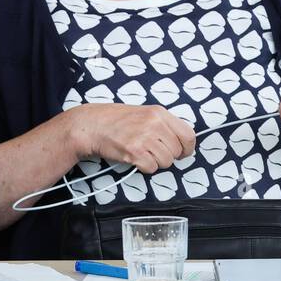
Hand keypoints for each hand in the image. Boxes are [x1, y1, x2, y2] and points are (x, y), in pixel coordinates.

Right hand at [67, 103, 195, 172]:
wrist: (91, 125)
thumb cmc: (117, 120)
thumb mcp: (145, 113)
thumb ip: (163, 124)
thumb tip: (181, 140)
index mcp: (160, 113)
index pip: (189, 134)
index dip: (188, 148)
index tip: (183, 152)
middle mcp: (155, 124)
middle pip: (177, 151)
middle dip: (169, 156)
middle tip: (155, 153)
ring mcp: (144, 138)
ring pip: (166, 161)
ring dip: (156, 162)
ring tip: (144, 154)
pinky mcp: (134, 152)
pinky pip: (152, 168)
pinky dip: (145, 168)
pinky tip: (136, 159)